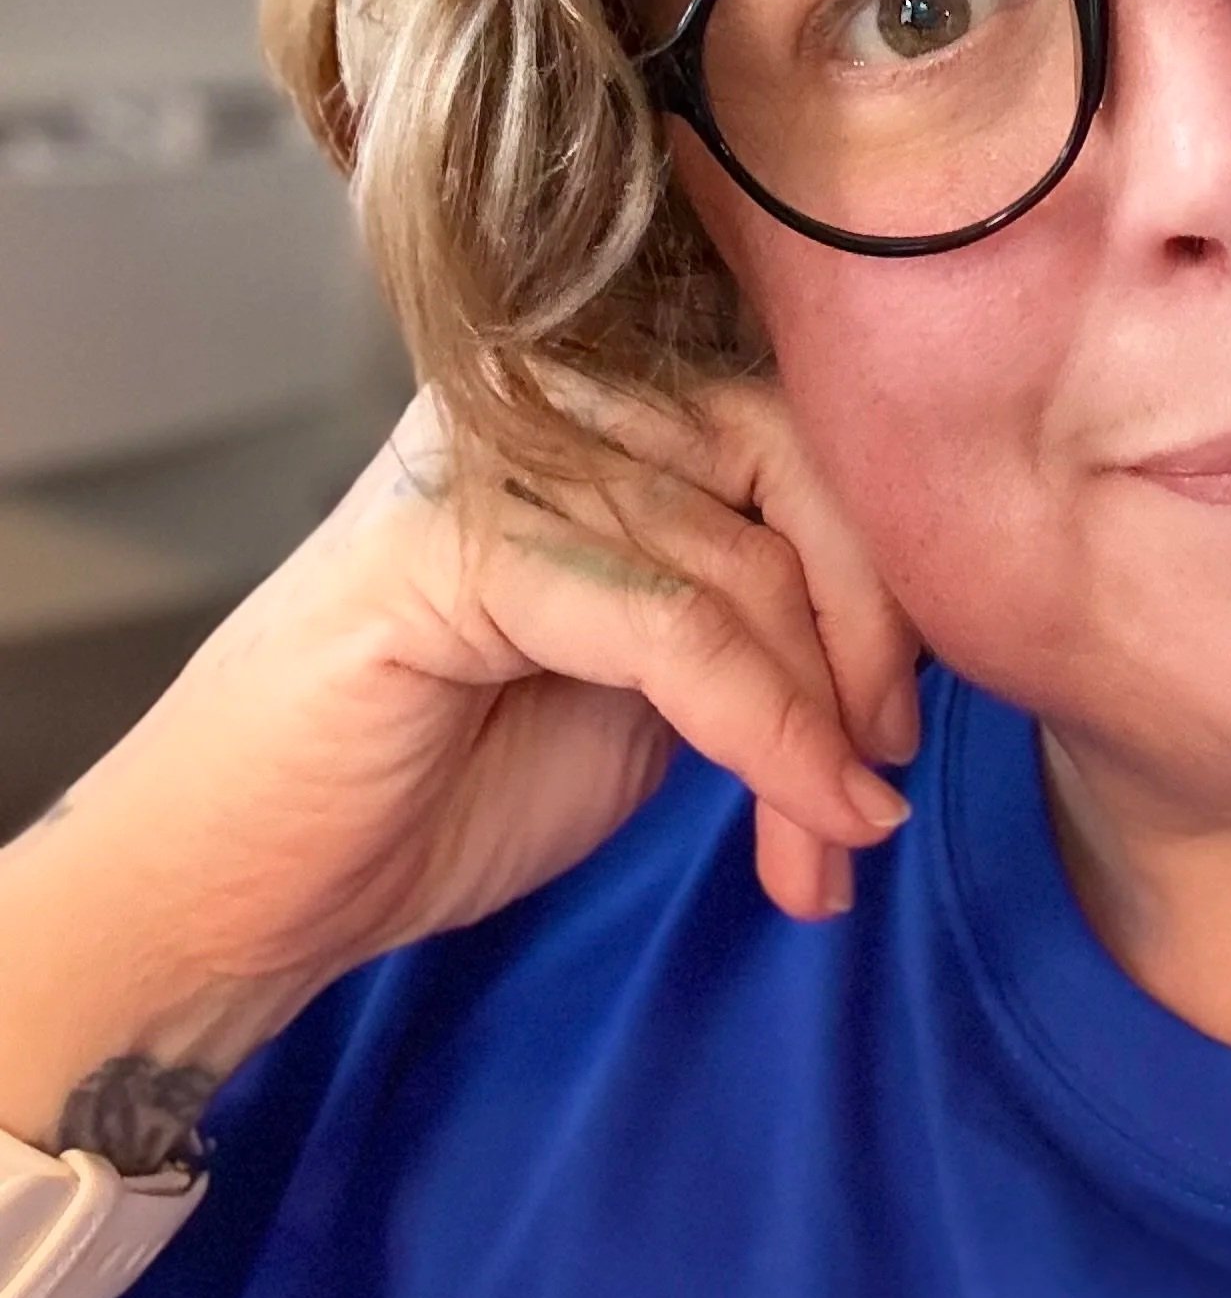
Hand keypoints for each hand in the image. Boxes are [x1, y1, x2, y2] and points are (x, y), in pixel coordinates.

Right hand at [0, 381, 917, 1148]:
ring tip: (831, 840)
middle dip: (869, 627)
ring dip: (816, 719)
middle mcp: (539, 407)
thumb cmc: (435, 789)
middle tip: (880, 771)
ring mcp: (484, 462)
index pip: (793, 425)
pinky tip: (808, 819)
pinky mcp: (448, 548)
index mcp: (591, 414)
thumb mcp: (647, 695)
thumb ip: (750, 629)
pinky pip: (672, 624)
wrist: (251, 889)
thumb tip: (911, 659)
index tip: (898, 726)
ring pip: (737, 555)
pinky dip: (768, 731)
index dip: (881, 571)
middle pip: (786, 455)